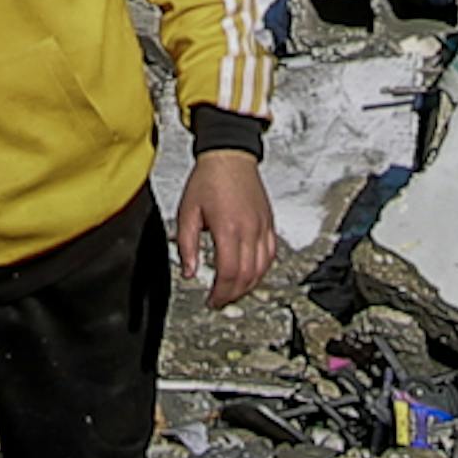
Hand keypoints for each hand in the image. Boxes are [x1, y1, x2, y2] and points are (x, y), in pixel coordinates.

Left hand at [176, 149, 278, 302]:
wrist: (229, 156)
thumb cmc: (208, 179)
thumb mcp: (187, 212)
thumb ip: (187, 245)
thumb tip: (189, 272)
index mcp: (228, 229)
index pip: (228, 273)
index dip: (220, 293)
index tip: (212, 300)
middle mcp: (249, 230)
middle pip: (247, 275)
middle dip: (233, 294)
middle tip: (221, 301)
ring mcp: (262, 227)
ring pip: (262, 268)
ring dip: (249, 285)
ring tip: (234, 292)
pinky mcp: (269, 223)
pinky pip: (271, 254)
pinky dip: (262, 269)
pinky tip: (252, 273)